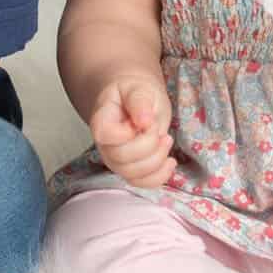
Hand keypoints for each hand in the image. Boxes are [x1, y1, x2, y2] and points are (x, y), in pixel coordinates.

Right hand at [87, 73, 175, 188]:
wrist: (134, 100)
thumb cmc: (134, 93)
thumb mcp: (138, 88)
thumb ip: (139, 101)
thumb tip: (144, 121)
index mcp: (101, 120)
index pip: (105, 135)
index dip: (127, 133)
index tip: (144, 121)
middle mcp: (105, 144)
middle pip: (120, 158)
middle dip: (149, 146)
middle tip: (159, 129)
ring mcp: (115, 160)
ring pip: (132, 175)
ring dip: (157, 160)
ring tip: (166, 140)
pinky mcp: (130, 170)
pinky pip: (142, 183)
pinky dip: (160, 176)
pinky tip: (170, 162)